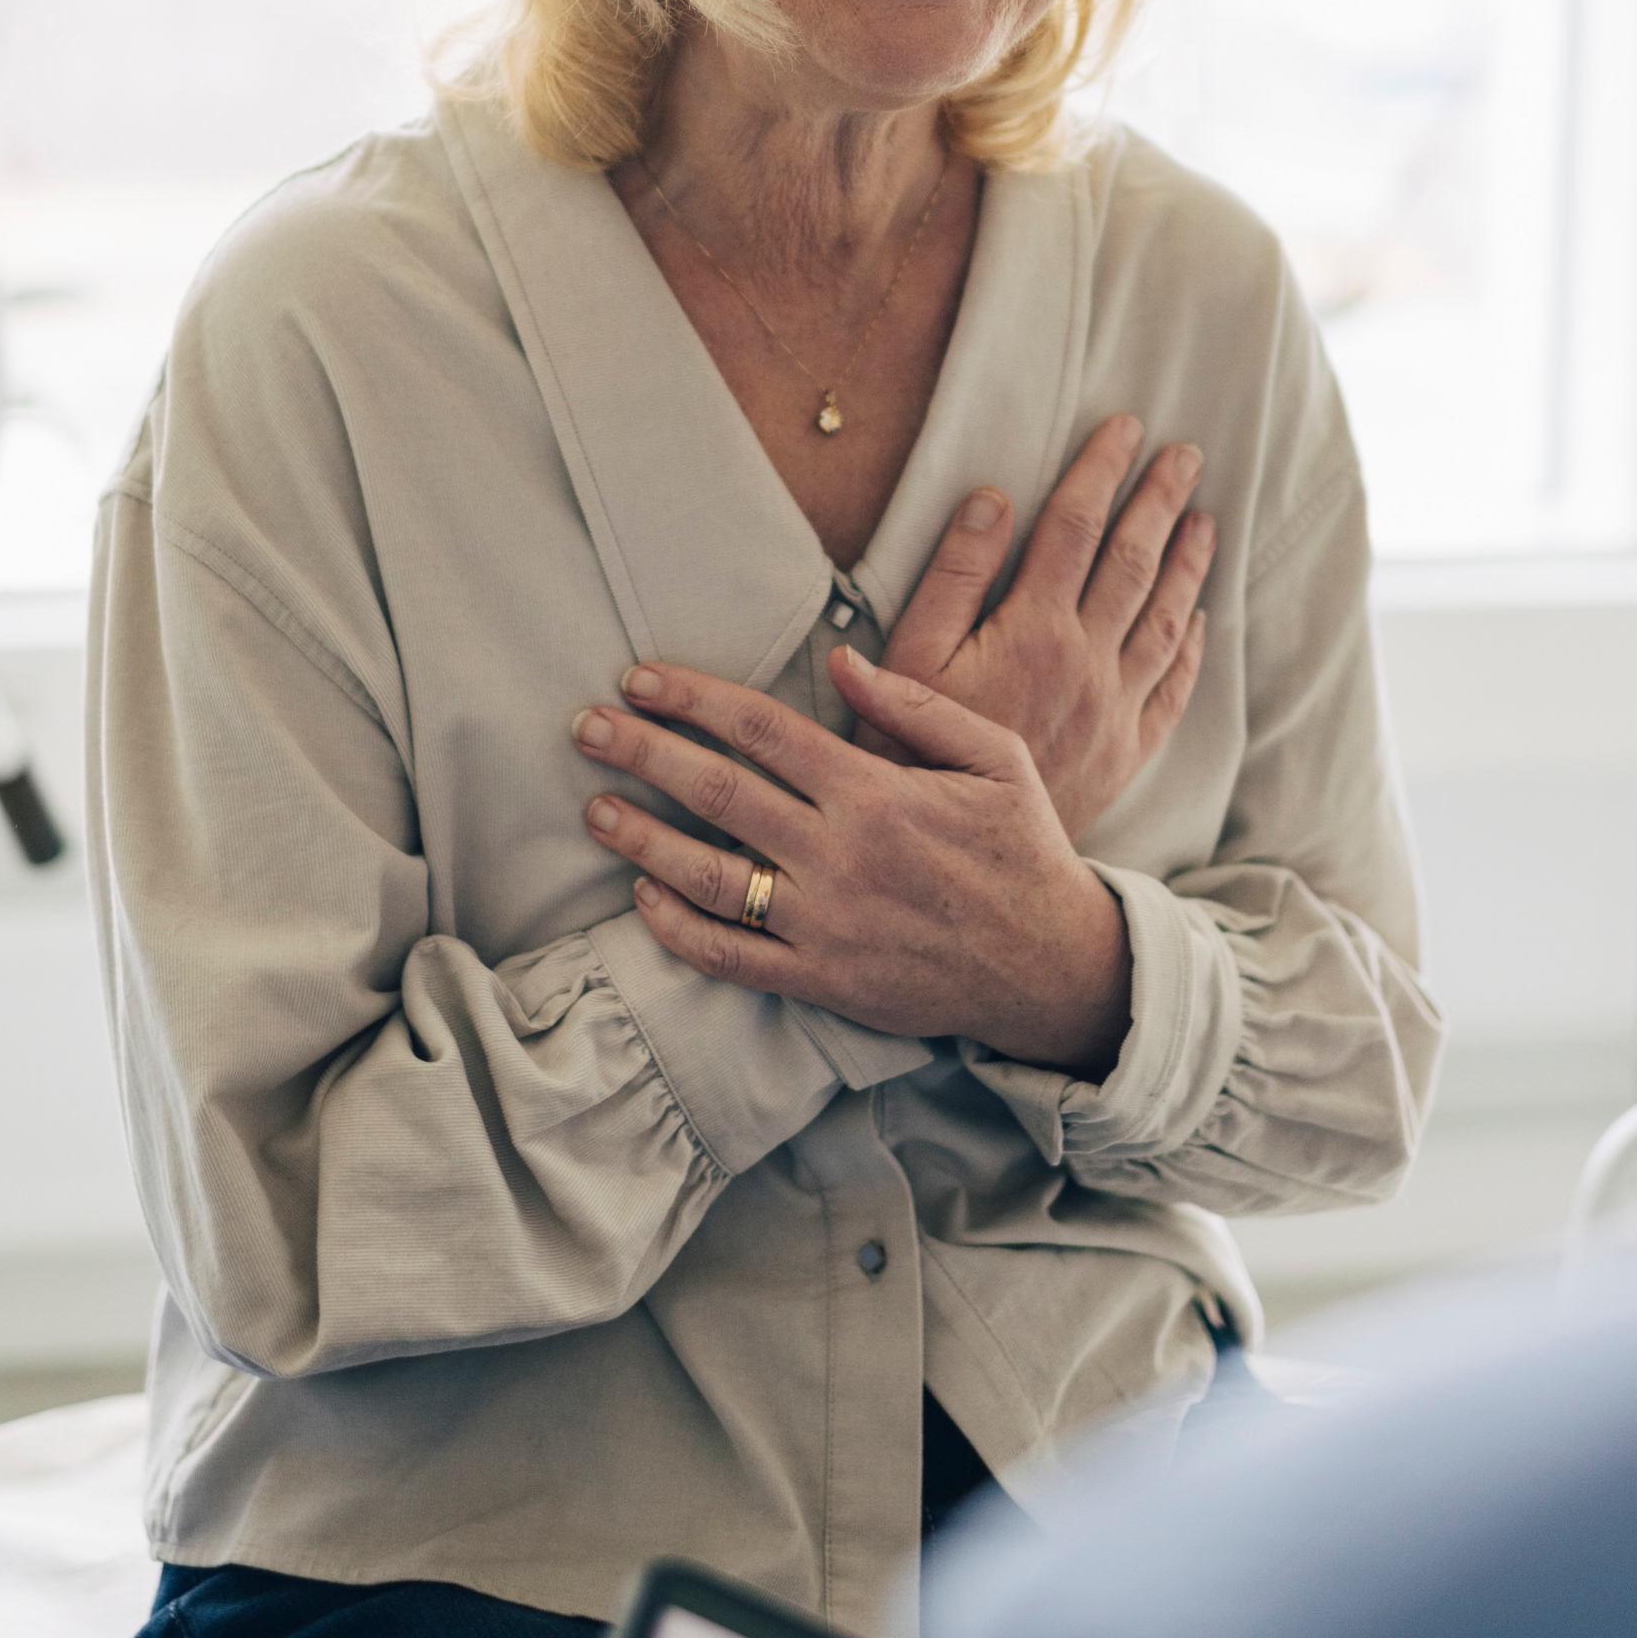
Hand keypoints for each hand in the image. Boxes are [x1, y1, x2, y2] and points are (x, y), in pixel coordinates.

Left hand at [573, 648, 1132, 1076]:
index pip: (761, 729)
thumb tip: (841, 657)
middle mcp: (841, 856)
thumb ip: (916, 705)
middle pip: (717, 792)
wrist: (1051, 966)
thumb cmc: (1024, 849)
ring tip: (595, 810)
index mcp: (878, 792)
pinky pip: (730, 957)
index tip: (640, 676)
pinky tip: (643, 896)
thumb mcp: (996, 758)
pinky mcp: (821, 981)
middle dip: (642, 752)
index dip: (692, 697)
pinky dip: (677, 928)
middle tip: (586, 726)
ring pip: (708, 877)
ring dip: (641, 839)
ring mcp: (825, 924)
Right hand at [875, 416, 1213, 839]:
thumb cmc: (914, 755)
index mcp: (1034, 629)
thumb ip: (954, 574)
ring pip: (1166, 620)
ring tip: (1205, 521)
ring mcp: (1113, 710)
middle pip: (1134, 563)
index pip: (1076, 527)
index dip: (1102, 471)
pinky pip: (1172, 690)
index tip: (1124, 428)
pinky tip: (1196, 621)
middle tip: (1187, 455)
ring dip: (1188, 565)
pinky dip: (1190, 649)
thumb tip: (993, 498)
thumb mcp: (914, 657)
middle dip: (1161, 501)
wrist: (960, 857)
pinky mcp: (1124, 753)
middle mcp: (1087, 662)